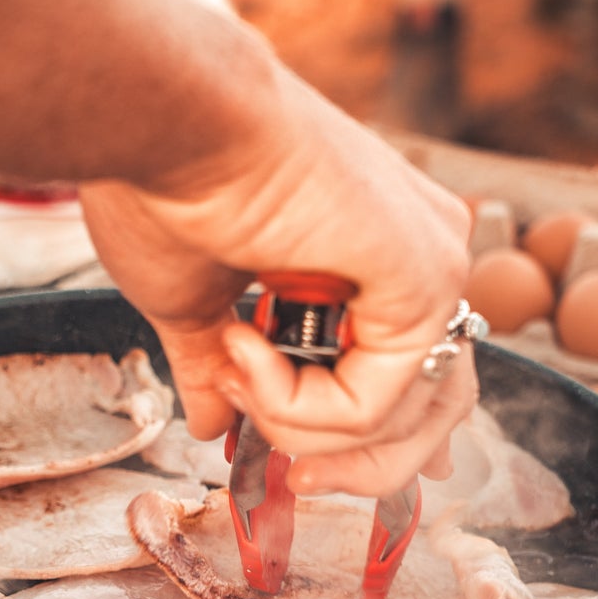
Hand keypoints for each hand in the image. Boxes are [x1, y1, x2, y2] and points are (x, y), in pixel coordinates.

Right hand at [80, 50, 473, 497]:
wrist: (164, 122)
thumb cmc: (165, 187)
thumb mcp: (192, 304)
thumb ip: (216, 367)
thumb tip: (209, 422)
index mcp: (374, 254)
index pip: (408, 383)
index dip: (351, 447)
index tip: (275, 465)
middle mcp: (419, 254)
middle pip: (429, 416)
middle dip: (351, 468)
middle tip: (284, 476)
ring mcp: (432, 263)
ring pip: (405, 420)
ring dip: (303, 430)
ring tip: (236, 373)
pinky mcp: (427, 277)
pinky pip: (377, 403)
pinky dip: (300, 405)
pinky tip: (244, 343)